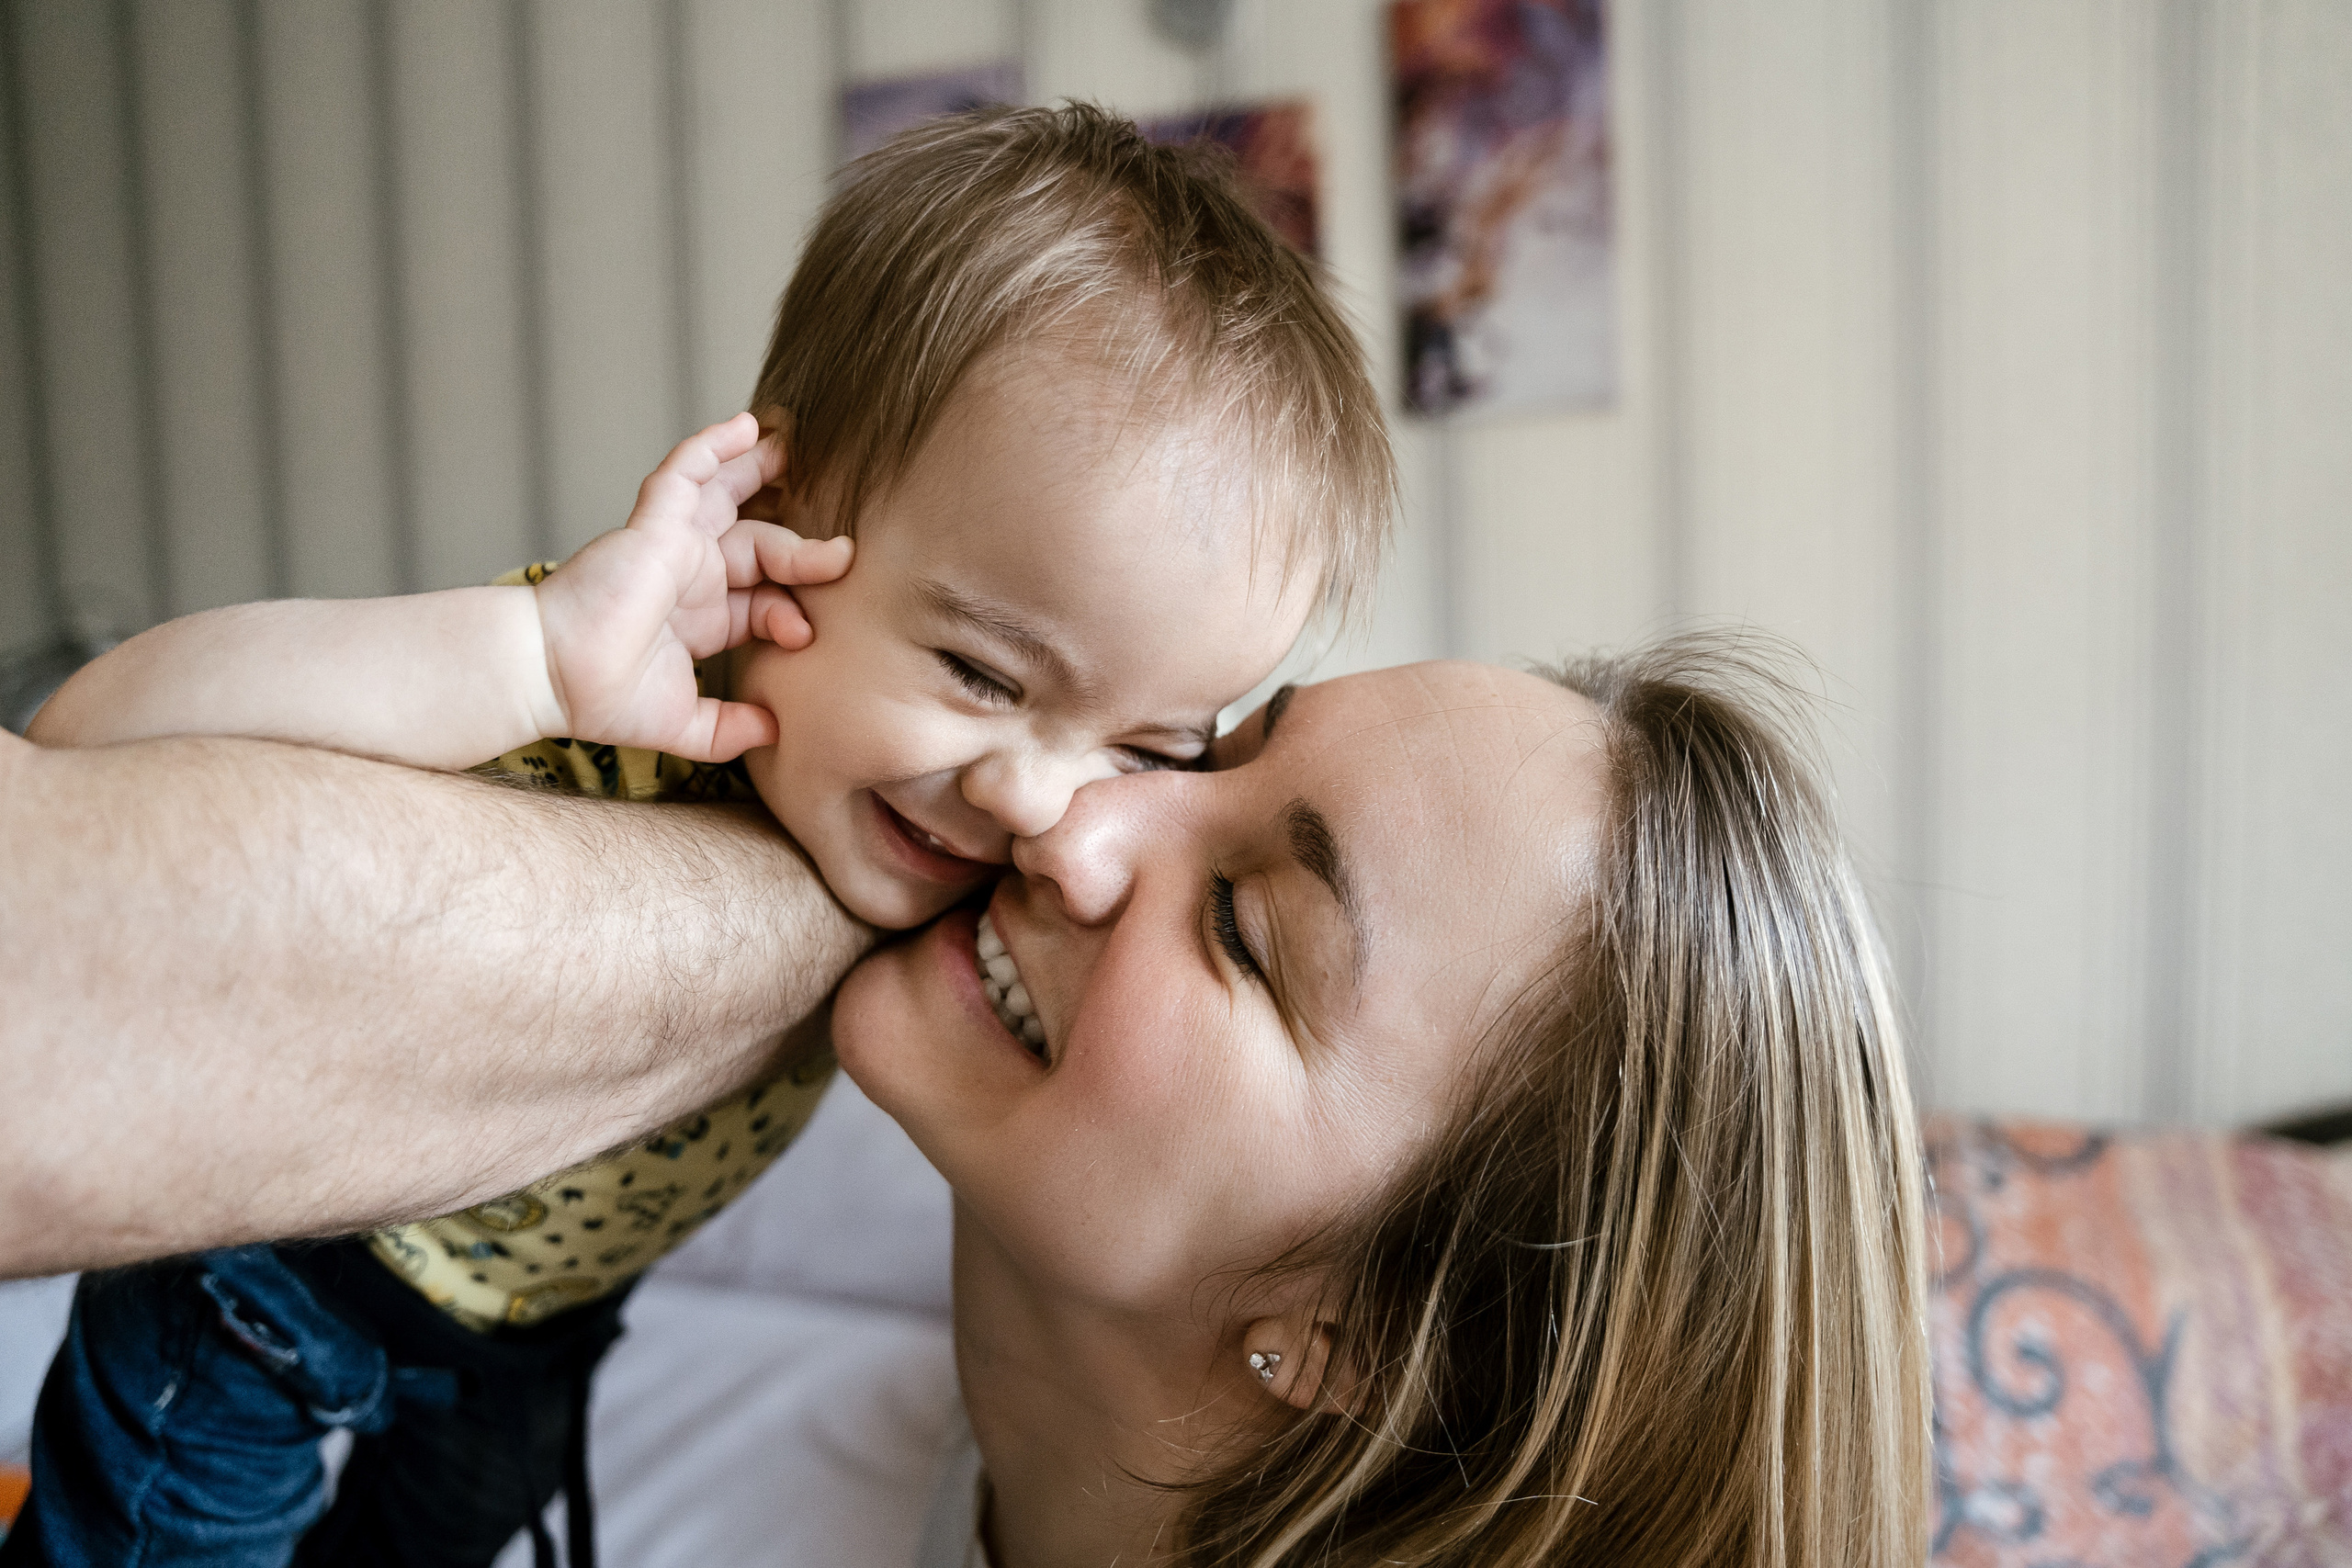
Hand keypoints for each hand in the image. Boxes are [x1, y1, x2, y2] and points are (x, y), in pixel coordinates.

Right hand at [532, 414, 851, 761]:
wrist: (550, 677)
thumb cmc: (601, 699)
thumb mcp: (684, 725)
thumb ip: (730, 729)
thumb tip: (778, 733)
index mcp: (701, 617)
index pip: (763, 599)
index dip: (790, 612)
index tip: (803, 636)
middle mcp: (691, 576)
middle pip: (758, 543)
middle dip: (800, 545)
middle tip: (842, 551)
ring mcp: (673, 546)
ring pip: (725, 495)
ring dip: (759, 471)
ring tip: (793, 448)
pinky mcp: (654, 525)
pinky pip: (686, 472)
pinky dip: (713, 448)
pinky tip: (744, 427)